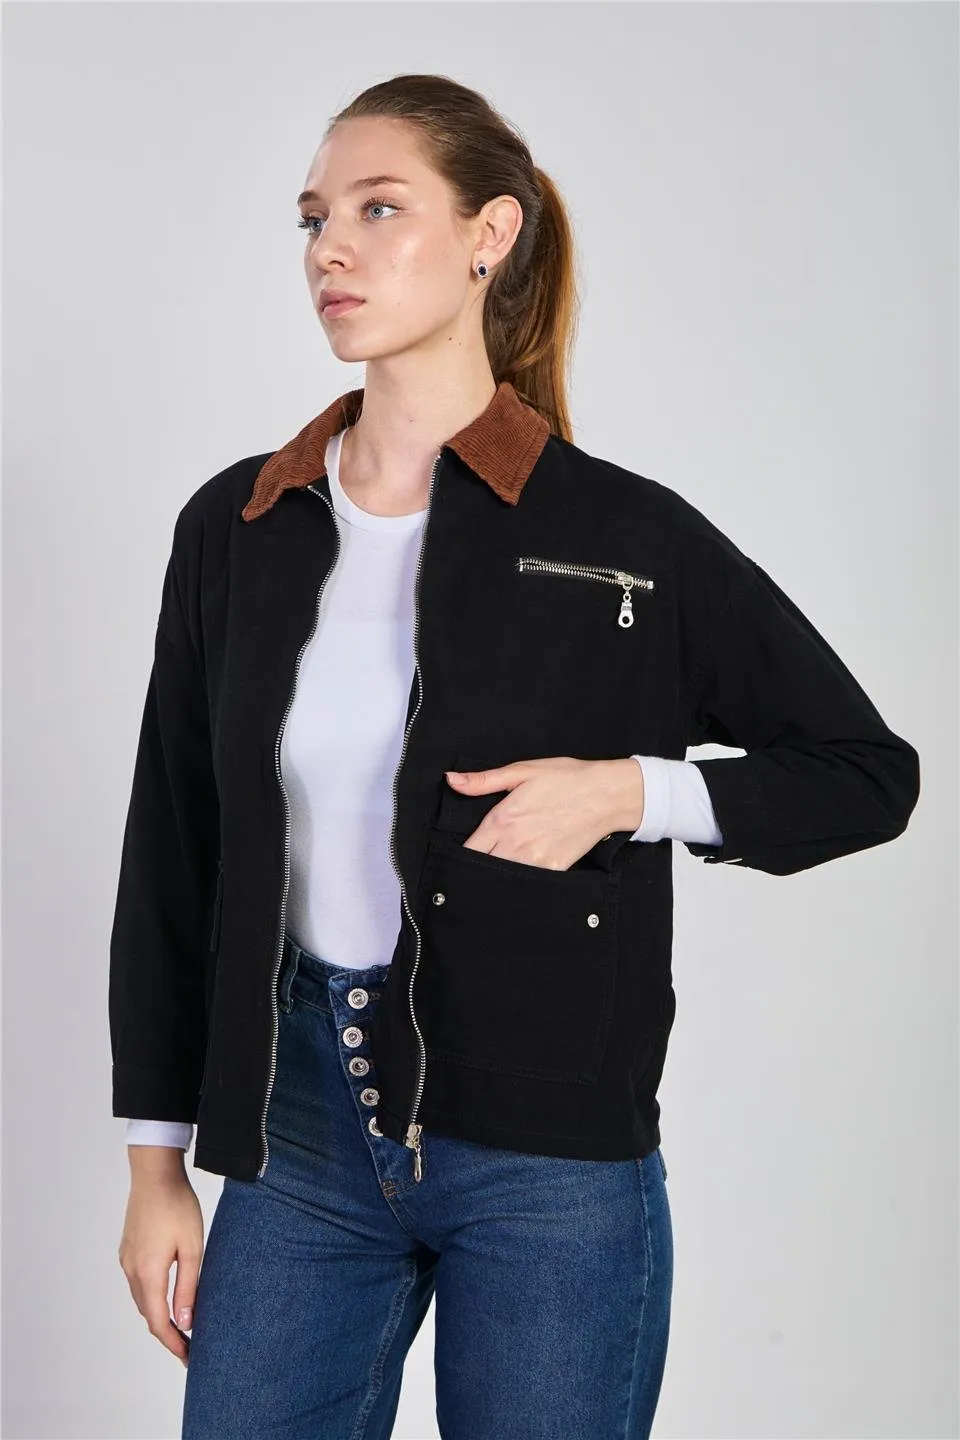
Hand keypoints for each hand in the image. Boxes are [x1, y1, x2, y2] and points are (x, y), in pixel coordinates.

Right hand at [118, 1158, 203, 1368]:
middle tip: (190, 1346)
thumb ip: (188, 1286)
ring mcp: (126, 1259)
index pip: (158, 1322)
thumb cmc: (177, 1205)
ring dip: (159, 1314)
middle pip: (148, 1314)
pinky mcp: (127, 1249)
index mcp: (148, 1273)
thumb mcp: (192, 1247)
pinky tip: (166, 1295)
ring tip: (181, 1324)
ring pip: (142, 1299)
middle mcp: (132, 1271)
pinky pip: (138, 1282)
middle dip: (168, 1333)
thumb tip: (185, 1321)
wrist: (154, 1173)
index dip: (173, 1344)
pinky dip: (152, 1296)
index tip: (189, 1357)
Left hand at [445, 756, 644, 870]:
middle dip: (475, 868)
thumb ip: (483, 781)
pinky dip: (521, 881)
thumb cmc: (565, 780)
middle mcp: (515, 844)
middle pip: (481, 868)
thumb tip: (451, 779)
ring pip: (502, 878)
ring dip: (497, 875)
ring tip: (499, 868)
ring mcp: (535, 860)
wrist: (605, 795)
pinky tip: (521, 872)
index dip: (458, 856)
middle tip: (476, 864)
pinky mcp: (554, 870)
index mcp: (502, 820)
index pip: (467, 850)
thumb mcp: (522, 771)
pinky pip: (528, 883)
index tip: (457, 855)